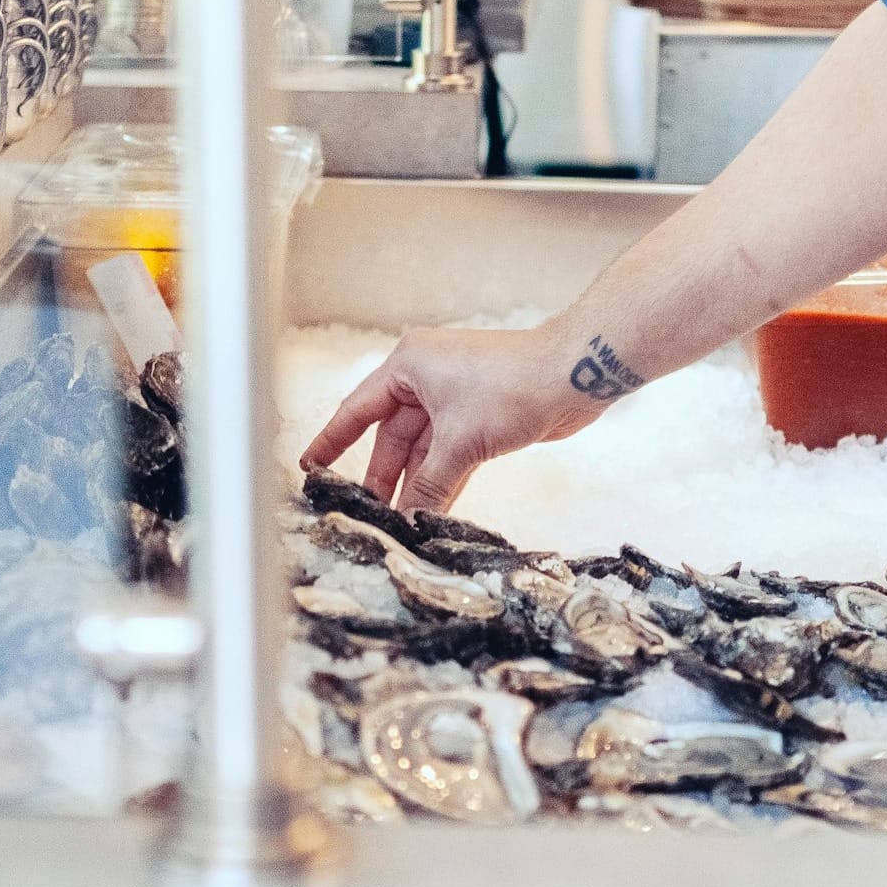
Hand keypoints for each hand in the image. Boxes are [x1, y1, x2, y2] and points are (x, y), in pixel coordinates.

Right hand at [300, 326, 606, 510]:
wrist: (574, 375)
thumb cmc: (515, 385)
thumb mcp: (461, 441)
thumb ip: (430, 484)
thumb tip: (411, 521)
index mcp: (409, 365)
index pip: (358, 410)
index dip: (333, 441)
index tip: (312, 466)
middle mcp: (427, 377)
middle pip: (392, 435)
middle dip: (383, 476)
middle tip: (369, 514)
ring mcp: (455, 398)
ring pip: (423, 449)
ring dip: (415, 484)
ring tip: (400, 522)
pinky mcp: (481, 417)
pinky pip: (450, 453)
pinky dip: (442, 479)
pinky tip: (433, 511)